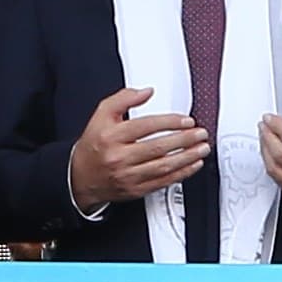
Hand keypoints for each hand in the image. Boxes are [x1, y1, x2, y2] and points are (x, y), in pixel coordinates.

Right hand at [67, 85, 209, 216]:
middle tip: (200, 134)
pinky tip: (192, 165)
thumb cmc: (94, 145)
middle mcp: (119, 157)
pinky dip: (181, 174)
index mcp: (111, 136)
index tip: (186, 121)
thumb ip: (123, 98)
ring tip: (202, 149)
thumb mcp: (101, 115)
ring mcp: (128, 176)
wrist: (80, 177)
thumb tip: (146, 91)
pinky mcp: (135, 190)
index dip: (170, 122)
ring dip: (187, 157)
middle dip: (184, 140)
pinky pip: (162, 182)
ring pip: (163, 166)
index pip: (146, 126)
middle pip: (158, 147)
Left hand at [258, 113, 281, 220]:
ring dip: (265, 150)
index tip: (270, 119)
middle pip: (281, 154)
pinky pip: (277, 180)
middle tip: (263, 126)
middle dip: (267, 137)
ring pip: (274, 169)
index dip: (279, 126)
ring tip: (264, 138)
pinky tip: (269, 155)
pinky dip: (270, 164)